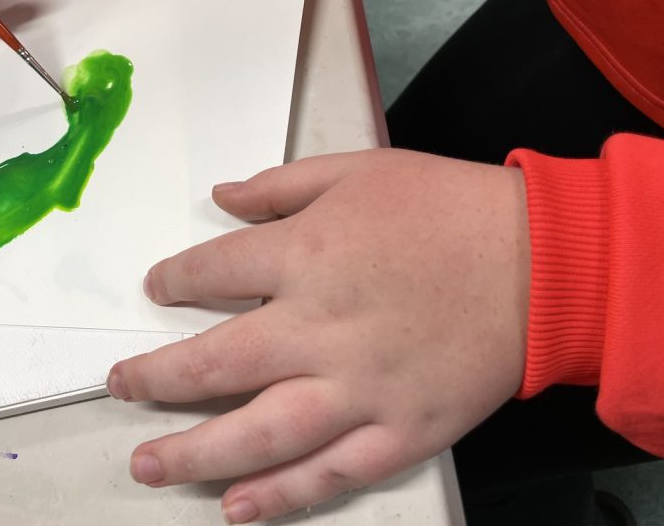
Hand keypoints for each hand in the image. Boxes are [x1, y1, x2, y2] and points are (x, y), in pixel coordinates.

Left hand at [108, 149, 530, 522]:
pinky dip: (281, 495)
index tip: (157, 289)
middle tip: (122, 386)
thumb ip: (279, 185)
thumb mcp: (356, 171)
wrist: (541, 262)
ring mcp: (358, 388)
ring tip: (149, 466)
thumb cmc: (447, 207)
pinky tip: (236, 507)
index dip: (172, 281)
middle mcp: (317, 327)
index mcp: (303, 254)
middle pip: (213, 364)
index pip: (209, 273)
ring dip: (193, 454)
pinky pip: (329, 472)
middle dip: (156, 379)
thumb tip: (220, 195)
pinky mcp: (399, 431)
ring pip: (257, 433)